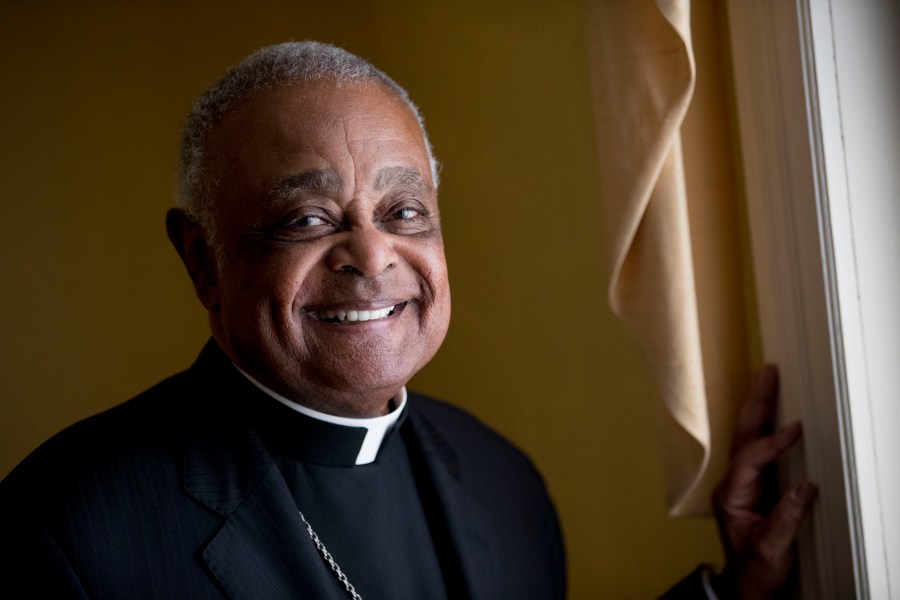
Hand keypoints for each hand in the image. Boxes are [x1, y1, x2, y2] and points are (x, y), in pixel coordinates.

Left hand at [711, 366, 817, 598]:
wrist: (749, 586)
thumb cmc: (756, 570)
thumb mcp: (772, 549)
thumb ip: (787, 518)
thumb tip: (805, 486)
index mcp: (731, 496)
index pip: (750, 458)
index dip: (772, 443)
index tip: (796, 430)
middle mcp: (733, 484)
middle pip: (742, 435)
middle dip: (756, 403)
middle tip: (767, 373)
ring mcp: (743, 483)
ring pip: (748, 437)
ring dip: (759, 408)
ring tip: (768, 380)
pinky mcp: (756, 486)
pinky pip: (760, 449)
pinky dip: (768, 428)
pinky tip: (777, 413)